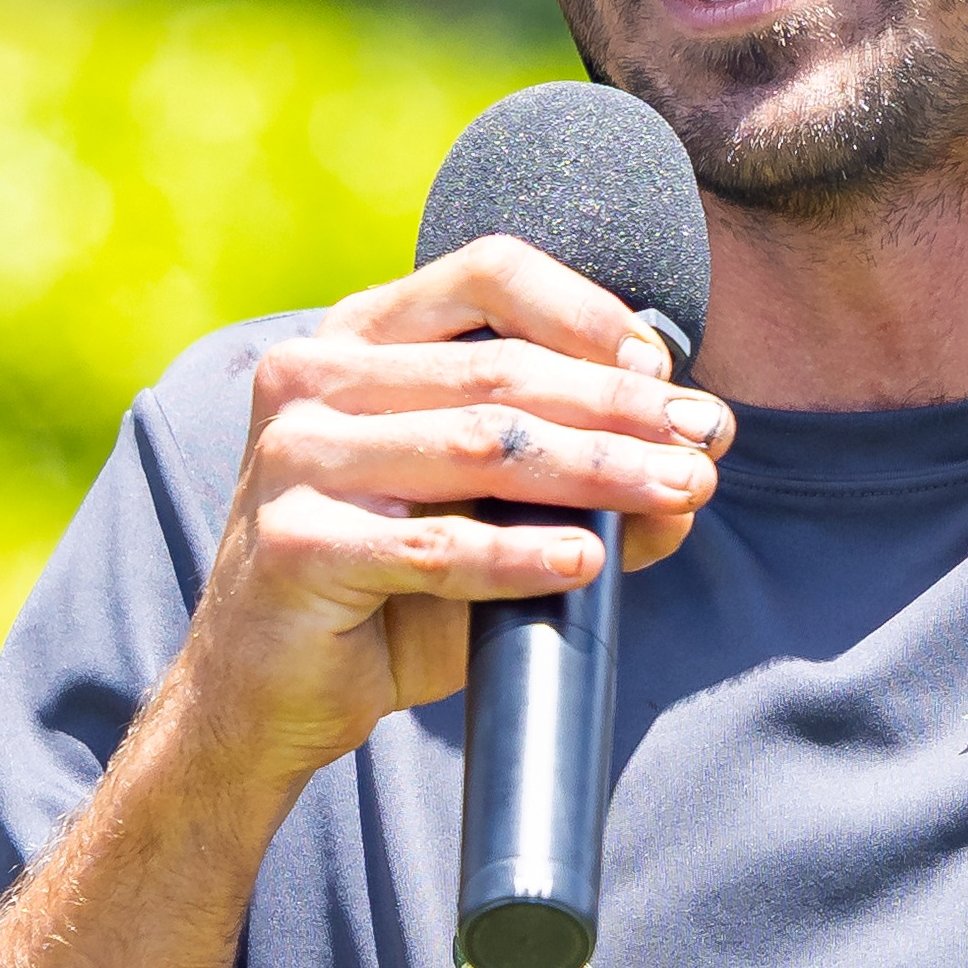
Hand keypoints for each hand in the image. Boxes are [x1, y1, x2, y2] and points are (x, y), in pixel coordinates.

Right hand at [163, 233, 727, 798]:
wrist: (262, 691)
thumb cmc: (381, 590)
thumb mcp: (480, 516)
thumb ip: (573, 482)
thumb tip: (697, 468)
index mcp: (353, 339)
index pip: (485, 276)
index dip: (585, 312)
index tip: (662, 370)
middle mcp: (309, 379)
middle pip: (500, 371)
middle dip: (620, 408)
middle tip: (705, 443)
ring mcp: (293, 460)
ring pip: (482, 448)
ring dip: (599, 472)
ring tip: (679, 492)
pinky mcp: (296, 547)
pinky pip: (437, 547)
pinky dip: (524, 555)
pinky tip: (589, 561)